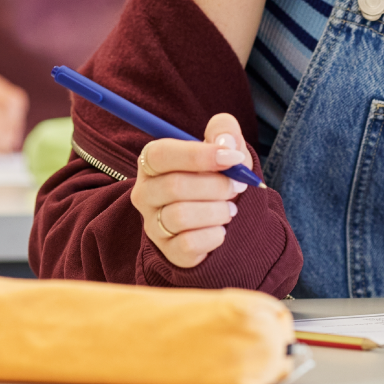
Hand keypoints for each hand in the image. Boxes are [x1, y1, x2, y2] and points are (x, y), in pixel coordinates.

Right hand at [132, 112, 252, 267]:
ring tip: (230, 209)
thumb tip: (226, 142)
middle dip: (216, 185)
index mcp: (152, 162)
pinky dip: (213, 236)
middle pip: (174, 186)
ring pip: (180, 216)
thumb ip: (224, 132)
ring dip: (216, 211)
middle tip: (238, 186)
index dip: (198, 155)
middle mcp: (145, 193)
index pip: (161, 154)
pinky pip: (187, 245)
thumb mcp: (224, 148)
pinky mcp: (167, 251)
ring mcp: (152, 224)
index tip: (233, 157)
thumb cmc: (218, 176)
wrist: (224, 216)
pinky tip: (221, 230)